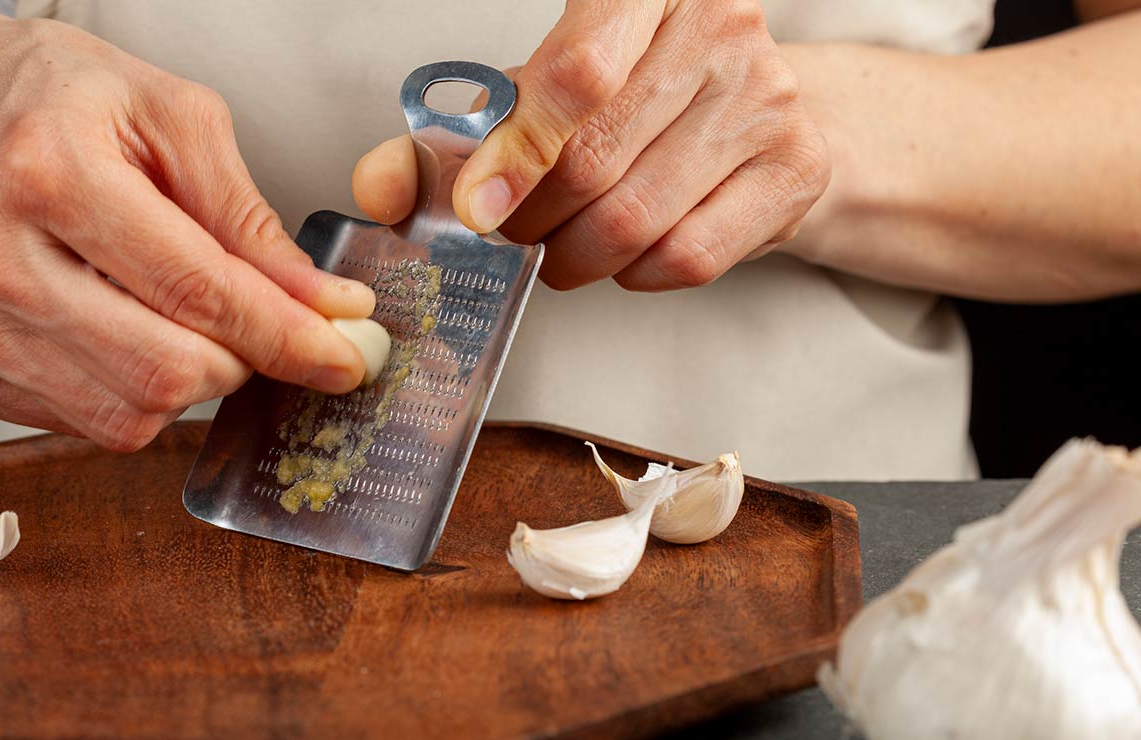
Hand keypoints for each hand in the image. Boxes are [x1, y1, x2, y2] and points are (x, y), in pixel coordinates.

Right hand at [0, 0, 373, 449]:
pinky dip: (130, 391)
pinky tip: (123, 329)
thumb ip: (249, 217)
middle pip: (162, 373)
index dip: (286, 337)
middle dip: (240, 364)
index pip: (196, 292)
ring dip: (189, 382)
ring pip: (124, 416)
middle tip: (264, 330)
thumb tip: (322, 305)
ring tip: (183, 319)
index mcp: (46, 169)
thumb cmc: (52, 99)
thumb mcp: (170, 115)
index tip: (343, 356)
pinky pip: (79, 421)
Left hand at [353, 0, 829, 290]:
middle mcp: (720, 27)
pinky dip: (635, 275)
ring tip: (560, 251)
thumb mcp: (541, 90)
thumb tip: (381, 189)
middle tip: (512, 236)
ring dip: (575, 258)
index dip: (516, 156)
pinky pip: (687, 257)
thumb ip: (459, 135)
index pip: (578, 75)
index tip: (474, 209)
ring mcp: (767, 99)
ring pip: (637, 221)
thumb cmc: (634, 93)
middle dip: (532, 222)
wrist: (751, 110)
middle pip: (596, 163)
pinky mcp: (794, 169)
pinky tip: (626, 254)